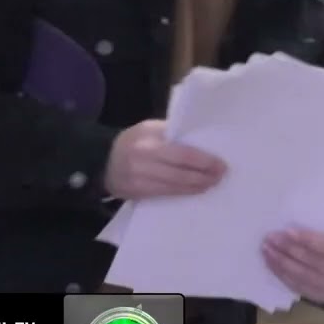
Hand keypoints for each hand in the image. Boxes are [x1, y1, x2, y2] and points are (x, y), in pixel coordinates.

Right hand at [103, 120, 226, 199]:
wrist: (103, 160)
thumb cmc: (133, 140)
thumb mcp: (149, 128)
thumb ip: (172, 133)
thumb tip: (203, 140)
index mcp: (148, 143)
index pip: (181, 154)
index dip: (203, 161)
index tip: (220, 164)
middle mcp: (143, 163)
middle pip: (180, 174)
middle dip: (203, 177)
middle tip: (220, 176)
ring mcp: (140, 181)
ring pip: (174, 187)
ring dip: (196, 187)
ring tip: (211, 184)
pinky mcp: (139, 194)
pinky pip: (166, 195)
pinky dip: (183, 193)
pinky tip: (196, 190)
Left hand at [263, 228, 323, 305]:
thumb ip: (321, 233)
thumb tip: (291, 227)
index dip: (305, 238)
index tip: (285, 231)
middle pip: (310, 260)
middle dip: (287, 248)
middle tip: (270, 239)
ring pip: (300, 274)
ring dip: (280, 262)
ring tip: (266, 250)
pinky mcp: (318, 297)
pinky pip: (296, 286)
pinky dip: (281, 274)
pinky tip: (271, 264)